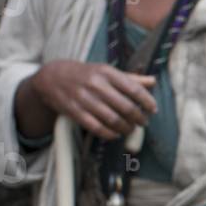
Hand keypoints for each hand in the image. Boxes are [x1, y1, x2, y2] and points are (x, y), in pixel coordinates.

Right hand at [32, 60, 156, 139]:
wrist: (52, 77)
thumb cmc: (87, 75)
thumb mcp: (107, 71)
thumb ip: (131, 78)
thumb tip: (153, 82)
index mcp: (107, 72)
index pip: (133, 89)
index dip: (147, 101)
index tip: (153, 110)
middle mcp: (96, 85)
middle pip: (125, 106)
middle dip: (138, 118)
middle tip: (143, 122)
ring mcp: (84, 99)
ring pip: (112, 119)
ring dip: (126, 128)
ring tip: (131, 129)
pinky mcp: (74, 112)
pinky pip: (96, 127)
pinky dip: (109, 134)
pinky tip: (116, 134)